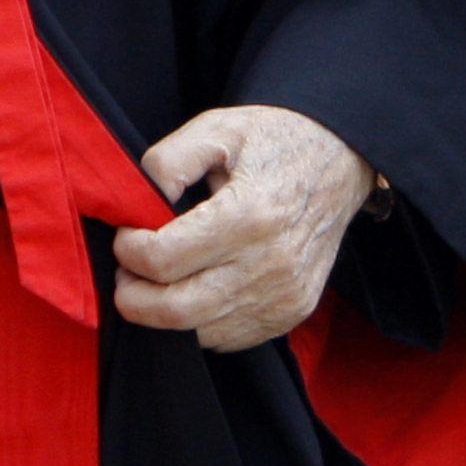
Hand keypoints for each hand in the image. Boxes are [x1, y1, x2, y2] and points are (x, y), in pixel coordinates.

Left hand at [111, 104, 373, 353]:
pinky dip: (199, 321)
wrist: (341, 159)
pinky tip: (192, 289)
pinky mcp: (291, 312)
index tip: (125, 235)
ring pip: (201, 331)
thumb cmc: (273, 140)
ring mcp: (285, 295)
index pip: (165, 260)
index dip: (129, 251)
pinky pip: (229, 338)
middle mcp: (271, 263)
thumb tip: (135, 204)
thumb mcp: (217, 128)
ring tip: (155, 279)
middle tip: (125, 273)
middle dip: (134, 297)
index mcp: (249, 214)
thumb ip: (169, 162)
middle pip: (178, 309)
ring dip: (164, 312)